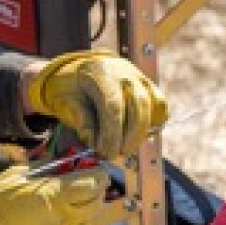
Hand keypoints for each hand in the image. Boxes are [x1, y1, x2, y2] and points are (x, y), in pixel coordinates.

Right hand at [0, 166, 124, 224]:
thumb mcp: (19, 175)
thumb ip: (47, 170)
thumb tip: (67, 164)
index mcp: (53, 195)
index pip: (93, 184)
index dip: (100, 177)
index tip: (99, 173)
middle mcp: (61, 219)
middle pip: (96, 205)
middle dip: (99, 194)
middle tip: (97, 187)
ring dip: (88, 213)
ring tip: (79, 203)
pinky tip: (56, 222)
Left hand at [24, 51, 168, 157]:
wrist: (79, 70)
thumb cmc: (70, 88)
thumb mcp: (65, 101)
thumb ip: (80, 120)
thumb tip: (95, 142)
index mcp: (100, 72)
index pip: (113, 106)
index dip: (112, 134)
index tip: (106, 153)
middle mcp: (124, 72)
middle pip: (139, 106)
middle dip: (131, 136)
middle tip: (117, 154)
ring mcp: (140, 77)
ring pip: (154, 106)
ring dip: (142, 133)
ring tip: (125, 147)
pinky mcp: (149, 85)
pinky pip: (160, 107)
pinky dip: (152, 123)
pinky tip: (136, 135)